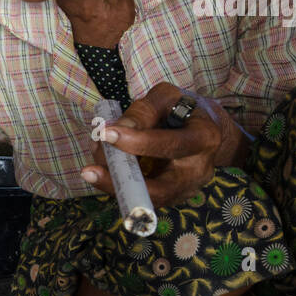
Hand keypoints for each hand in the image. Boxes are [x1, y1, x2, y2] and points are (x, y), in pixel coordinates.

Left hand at [81, 83, 249, 206]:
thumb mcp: (166, 97)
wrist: (206, 129)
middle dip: (122, 182)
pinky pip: (140, 195)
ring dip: (114, 181)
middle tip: (89, 171)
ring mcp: (186, 189)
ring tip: (95, 159)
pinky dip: (118, 182)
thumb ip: (142, 111)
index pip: (172, 145)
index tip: (105, 133)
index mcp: (204, 138)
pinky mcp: (170, 198)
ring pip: (145, 197)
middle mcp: (198, 171)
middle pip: (161, 189)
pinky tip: (105, 165)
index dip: (138, 142)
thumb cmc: (183, 108)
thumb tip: (113, 130)